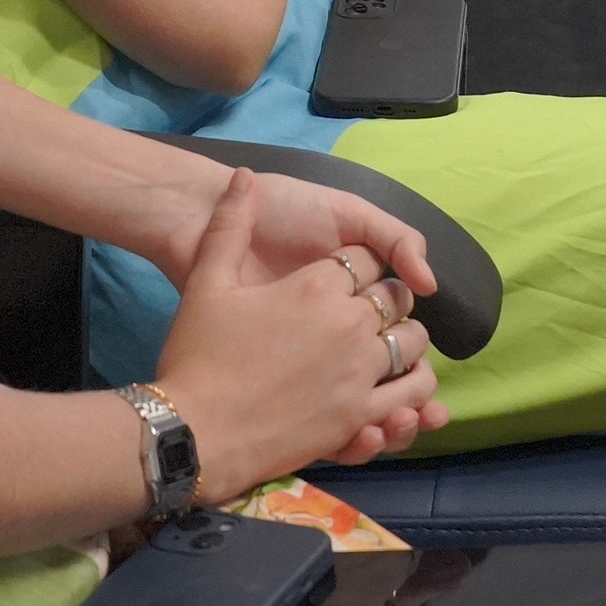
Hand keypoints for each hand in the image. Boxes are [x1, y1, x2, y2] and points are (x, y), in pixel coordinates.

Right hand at [151, 170, 446, 500]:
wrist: (193, 430)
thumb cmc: (197, 354)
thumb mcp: (207, 281)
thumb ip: (230, 223)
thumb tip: (243, 175)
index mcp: (316, 287)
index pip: (366, 262)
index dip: (361, 267)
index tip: (348, 277)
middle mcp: (349, 327)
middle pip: (397, 301)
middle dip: (390, 302)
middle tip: (367, 313)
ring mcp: (359, 376)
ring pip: (412, 348)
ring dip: (407, 345)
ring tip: (389, 351)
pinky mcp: (357, 420)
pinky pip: (405, 401)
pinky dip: (409, 393)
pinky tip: (395, 394)